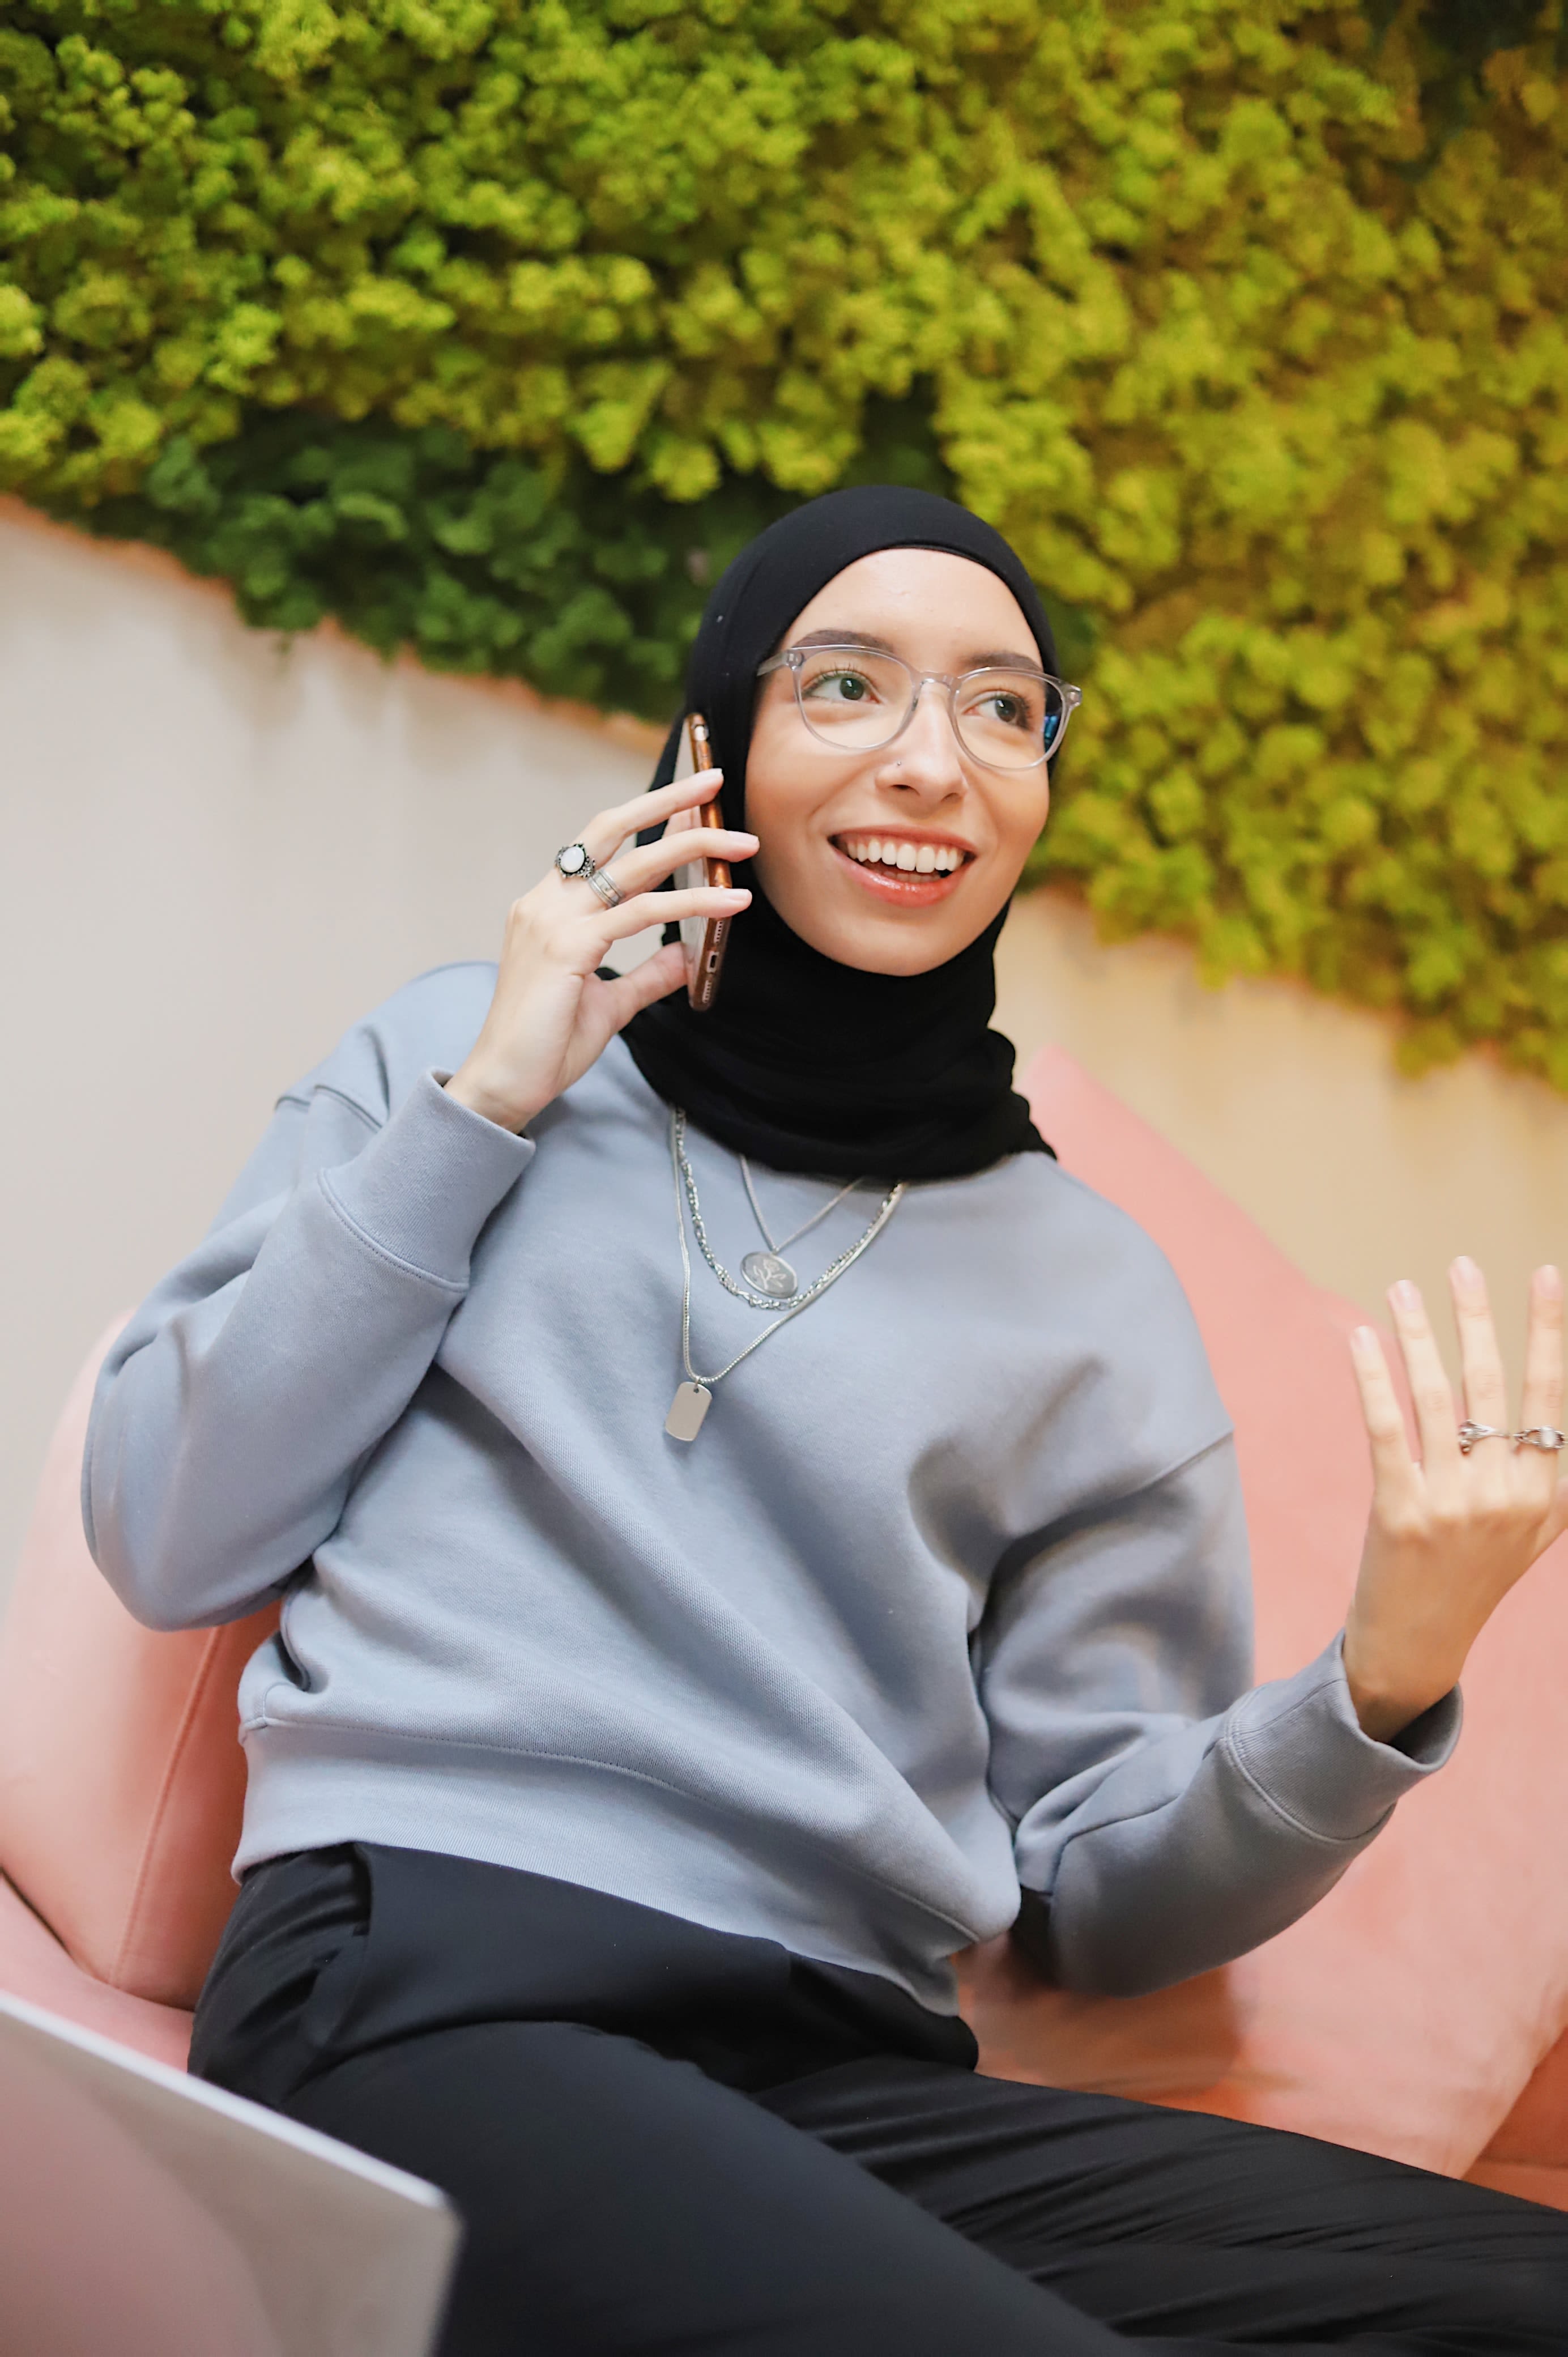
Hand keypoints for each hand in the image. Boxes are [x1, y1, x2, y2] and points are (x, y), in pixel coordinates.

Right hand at [444, 769, 753, 1132]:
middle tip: (712, 779)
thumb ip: (646, 974)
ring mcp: (553, 921)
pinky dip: (692, 904)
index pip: (602, 844)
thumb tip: (686, 954)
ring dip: (696, 847)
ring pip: (635, 866)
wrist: (505, 1083)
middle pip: (610, 828)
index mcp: (548, 907)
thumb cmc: (546, 1045)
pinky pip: (642, 914)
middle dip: (665, 798)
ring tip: (743, 843)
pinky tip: (729, 902)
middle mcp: (546, 903)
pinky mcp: (568, 948)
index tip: (691, 799)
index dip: (647, 816)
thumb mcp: (610, 1002)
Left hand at [1343, 1261, 1567, 1741]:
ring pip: (1437, 1397)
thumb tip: (1557, 1420)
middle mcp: (1507, 1494)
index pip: (1551, 1393)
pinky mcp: (1401, 1512)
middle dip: (1475, 1316)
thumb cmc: (1474, 1574)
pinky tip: (1362, 1339)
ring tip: (1401, 1289)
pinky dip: (1375, 1378)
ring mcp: (1454, 1504)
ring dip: (1417, 1335)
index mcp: (1546, 1491)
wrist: (1421, 1646)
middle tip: (1460, 1264)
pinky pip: (1388, 1428)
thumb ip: (1550, 1472)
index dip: (1547, 1329)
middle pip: (1491, 1383)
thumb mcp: (1532, 1527)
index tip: (1545, 1274)